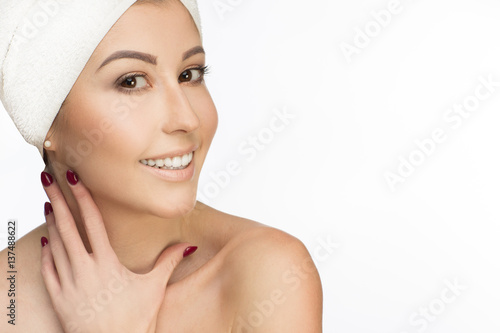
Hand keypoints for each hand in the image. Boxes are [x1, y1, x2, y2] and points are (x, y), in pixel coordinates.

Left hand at [39, 170, 195, 332]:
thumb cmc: (135, 320)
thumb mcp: (154, 288)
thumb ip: (169, 262)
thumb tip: (189, 245)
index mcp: (107, 264)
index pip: (93, 223)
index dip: (83, 198)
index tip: (75, 180)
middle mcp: (84, 270)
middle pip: (67, 229)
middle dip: (58, 201)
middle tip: (49, 180)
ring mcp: (69, 284)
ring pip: (55, 247)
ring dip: (51, 224)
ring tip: (49, 204)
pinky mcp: (59, 299)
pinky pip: (48, 271)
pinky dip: (46, 254)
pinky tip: (46, 242)